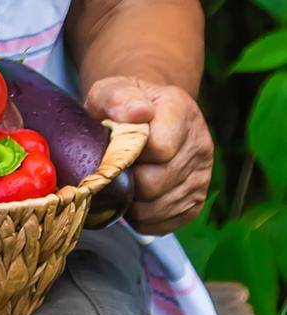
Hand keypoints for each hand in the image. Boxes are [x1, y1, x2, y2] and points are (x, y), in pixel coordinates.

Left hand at [83, 76, 212, 235]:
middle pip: (155, 182)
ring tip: (123, 180)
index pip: (159, 147)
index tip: (115, 146)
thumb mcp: (112, 90)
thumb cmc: (123, 105)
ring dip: (132, 201)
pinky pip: (164, 224)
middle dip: (127, 179)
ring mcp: (202, 176)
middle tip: (114, 167)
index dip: (128, 153)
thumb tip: (138, 112)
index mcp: (181, 111)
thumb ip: (117, 98)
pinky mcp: (196, 202)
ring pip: (158, 207)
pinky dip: (142, 218)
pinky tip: (135, 197)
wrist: (143, 113)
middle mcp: (200, 144)